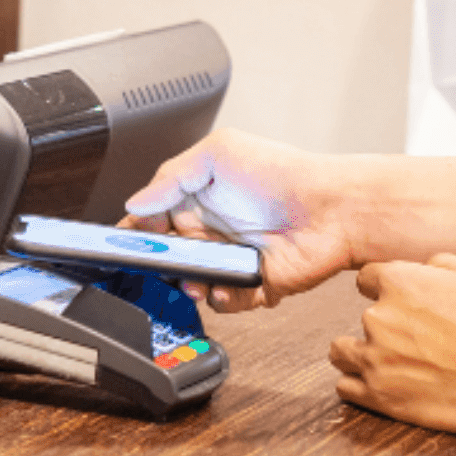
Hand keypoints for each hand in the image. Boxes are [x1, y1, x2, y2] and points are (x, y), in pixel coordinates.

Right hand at [124, 128, 356, 311]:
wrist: (331, 209)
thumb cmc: (282, 173)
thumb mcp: (218, 154)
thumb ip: (170, 176)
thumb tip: (135, 201)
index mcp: (197, 195)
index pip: (152, 217)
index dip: (136, 230)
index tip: (125, 239)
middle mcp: (211, 228)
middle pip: (166, 256)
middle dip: (158, 263)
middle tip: (159, 261)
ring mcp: (229, 258)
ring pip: (190, 282)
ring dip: (188, 284)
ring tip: (194, 278)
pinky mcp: (250, 284)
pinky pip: (223, 302)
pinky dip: (221, 299)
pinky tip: (225, 287)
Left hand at [328, 252, 455, 434]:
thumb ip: (440, 263)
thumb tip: (424, 267)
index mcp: (397, 282)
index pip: (368, 278)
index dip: (385, 288)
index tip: (400, 300)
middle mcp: (378, 318)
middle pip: (362, 316)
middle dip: (381, 323)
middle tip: (409, 337)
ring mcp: (375, 360)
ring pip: (340, 353)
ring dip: (357, 353)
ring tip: (383, 361)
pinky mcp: (380, 398)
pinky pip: (347, 388)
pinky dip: (359, 385)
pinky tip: (380, 384)